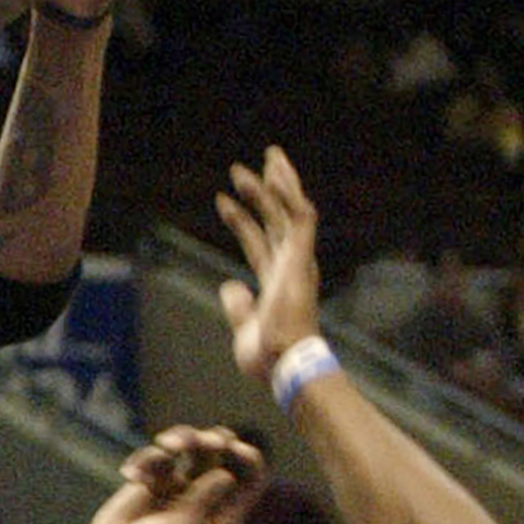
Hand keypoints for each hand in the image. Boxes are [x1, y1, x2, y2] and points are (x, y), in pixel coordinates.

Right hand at [79, 425, 264, 523]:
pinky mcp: (151, 482)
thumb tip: (225, 474)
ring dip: (179, 439)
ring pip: (187, 447)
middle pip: (220, 455)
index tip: (234, 449)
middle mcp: (204, 496)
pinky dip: (144, 460)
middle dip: (211, 441)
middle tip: (203, 442)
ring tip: (166, 446)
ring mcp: (178, 487)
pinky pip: (155, 457)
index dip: (247, 458)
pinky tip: (131, 476)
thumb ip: (203, 497)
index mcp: (224, 512)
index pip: (249, 478)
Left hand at [213, 145, 322, 382]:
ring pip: (290, 212)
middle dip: (263, 192)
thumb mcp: (244, 327)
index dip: (241, 221)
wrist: (285, 365)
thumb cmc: (269, 357)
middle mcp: (290, 267)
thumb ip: (238, 305)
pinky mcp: (302, 258)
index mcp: (277, 282)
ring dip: (278, 184)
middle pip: (276, 220)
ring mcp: (298, 261)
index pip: (258, 242)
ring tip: (266, 158)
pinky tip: (278, 175)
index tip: (222, 200)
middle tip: (248, 168)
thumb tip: (229, 285)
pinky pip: (300, 217)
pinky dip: (290, 195)